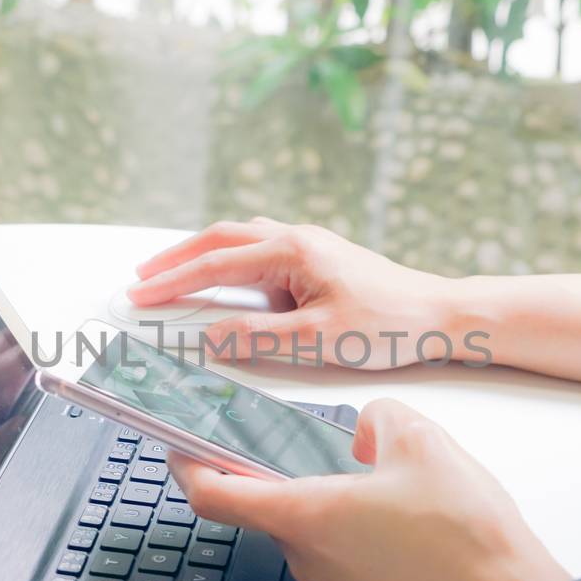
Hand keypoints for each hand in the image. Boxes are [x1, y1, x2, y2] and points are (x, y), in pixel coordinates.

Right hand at [128, 219, 472, 368]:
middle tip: (141, 279)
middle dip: (175, 259)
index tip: (139, 296)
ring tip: (172, 274)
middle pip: (218, 239)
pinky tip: (228, 278)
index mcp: (291, 251)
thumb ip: (257, 338)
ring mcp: (309, 245)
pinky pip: (261, 250)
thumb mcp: (317, 341)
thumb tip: (208, 338)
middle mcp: (297, 239)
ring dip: (202, 255)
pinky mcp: (319, 259)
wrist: (441, 315)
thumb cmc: (390, 326)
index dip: (171, 283)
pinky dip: (231, 260)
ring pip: (239, 240)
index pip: (214, 265)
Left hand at [170, 399, 569, 580]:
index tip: (177, 450)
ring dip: (332, 505)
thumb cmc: (466, 534)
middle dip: (288, 476)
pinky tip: (408, 518)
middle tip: (321, 449)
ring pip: (313, 533)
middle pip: (271, 510)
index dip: (187, 468)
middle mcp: (310, 558)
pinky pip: (347, 558)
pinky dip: (361, 534)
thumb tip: (365, 432)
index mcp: (306, 515)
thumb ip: (377, 421)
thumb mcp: (421, 441)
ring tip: (389, 482)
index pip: (216, 495)